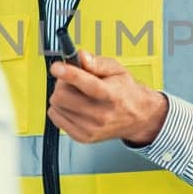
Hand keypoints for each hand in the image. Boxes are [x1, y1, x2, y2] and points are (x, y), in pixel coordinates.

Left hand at [48, 50, 168, 146]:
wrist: (137, 117)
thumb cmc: (125, 92)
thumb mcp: (117, 70)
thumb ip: (97, 62)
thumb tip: (81, 57)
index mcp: (112, 95)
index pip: (88, 85)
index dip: (69, 74)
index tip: (57, 67)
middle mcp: (101, 114)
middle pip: (63, 96)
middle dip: (62, 83)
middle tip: (71, 81)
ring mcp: (91, 128)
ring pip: (56, 106)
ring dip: (61, 96)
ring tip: (76, 94)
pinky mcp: (82, 137)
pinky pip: (55, 118)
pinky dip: (60, 109)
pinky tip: (73, 106)